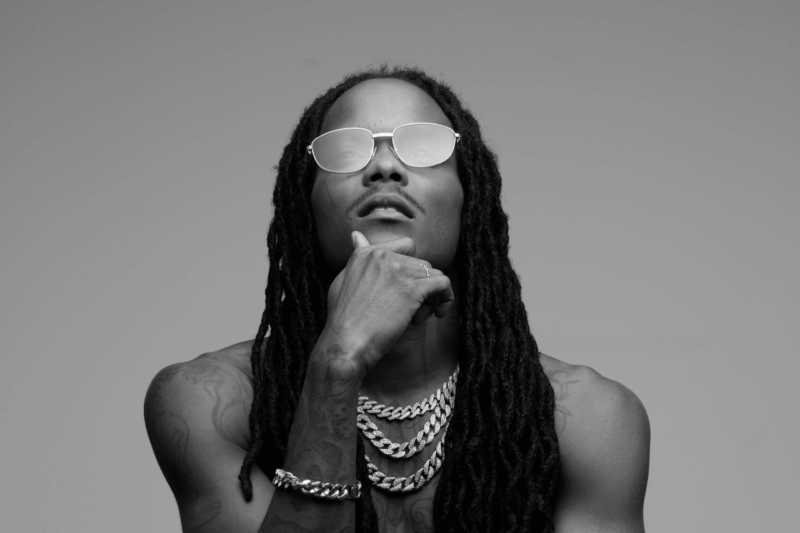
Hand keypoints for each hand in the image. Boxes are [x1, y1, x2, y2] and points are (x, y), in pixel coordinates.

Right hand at [320, 231, 453, 374]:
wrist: (346, 342)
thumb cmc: (343, 319)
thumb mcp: (342, 280)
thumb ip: (355, 257)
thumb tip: (356, 236)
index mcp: (367, 254)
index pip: (406, 245)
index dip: (412, 266)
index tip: (408, 285)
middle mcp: (383, 257)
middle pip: (421, 265)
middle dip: (419, 287)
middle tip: (407, 311)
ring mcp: (398, 271)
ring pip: (432, 275)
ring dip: (429, 297)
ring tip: (415, 317)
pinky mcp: (413, 289)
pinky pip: (443, 284)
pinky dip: (446, 298)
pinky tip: (438, 312)